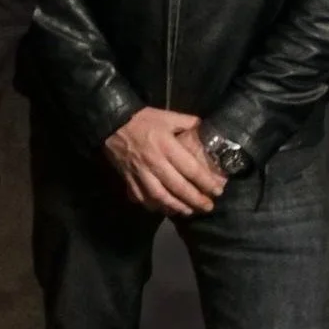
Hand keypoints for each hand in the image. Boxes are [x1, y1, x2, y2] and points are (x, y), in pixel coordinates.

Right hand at [101, 106, 224, 215]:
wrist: (111, 123)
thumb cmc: (142, 119)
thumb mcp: (167, 116)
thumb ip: (188, 123)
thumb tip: (207, 130)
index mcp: (166, 146)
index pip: (191, 169)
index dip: (206, 182)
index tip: (218, 191)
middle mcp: (154, 162)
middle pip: (178, 187)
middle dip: (196, 200)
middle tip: (208, 207)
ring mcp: (140, 173)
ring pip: (160, 197)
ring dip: (176, 207)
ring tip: (189, 211)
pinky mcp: (128, 179)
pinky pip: (142, 198)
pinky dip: (154, 206)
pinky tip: (164, 208)